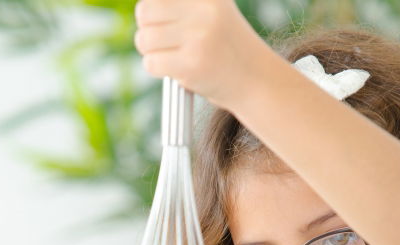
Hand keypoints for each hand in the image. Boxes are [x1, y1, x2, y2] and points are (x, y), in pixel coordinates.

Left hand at [133, 0, 274, 108]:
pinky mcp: (192, 64)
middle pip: (144, 12)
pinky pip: (151, 63)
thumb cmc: (227, 47)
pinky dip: (158, 70)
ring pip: (144, 39)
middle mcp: (204, 10)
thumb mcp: (212, 12)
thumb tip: (143, 10)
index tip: (165, 23)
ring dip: (151, 52)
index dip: (153, 10)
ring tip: (172, 56)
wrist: (256, 81)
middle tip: (164, 41)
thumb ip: (182, 5)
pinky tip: (177, 70)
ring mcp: (198, 37)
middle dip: (147, 30)